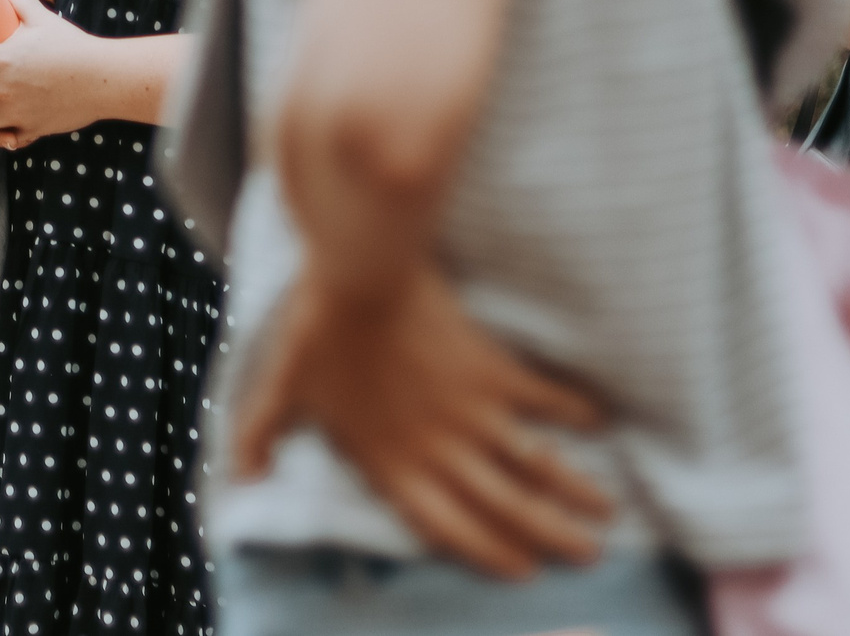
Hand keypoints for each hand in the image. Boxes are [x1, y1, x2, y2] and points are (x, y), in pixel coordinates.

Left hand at [232, 265, 611, 579]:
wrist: (358, 276)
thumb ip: (260, 436)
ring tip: (608, 516)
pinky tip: (601, 421)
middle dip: (551, 539)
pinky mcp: (494, 372)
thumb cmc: (316, 333)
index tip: (525, 574)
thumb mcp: (281, 390)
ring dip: (576, 494)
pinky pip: (546, 400)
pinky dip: (577, 411)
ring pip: (537, 468)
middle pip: (507, 510)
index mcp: (391, 464)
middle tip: (588, 557)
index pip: (448, 527)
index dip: (488, 554)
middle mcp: (440, 451)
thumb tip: (241, 477)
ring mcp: (472, 414)